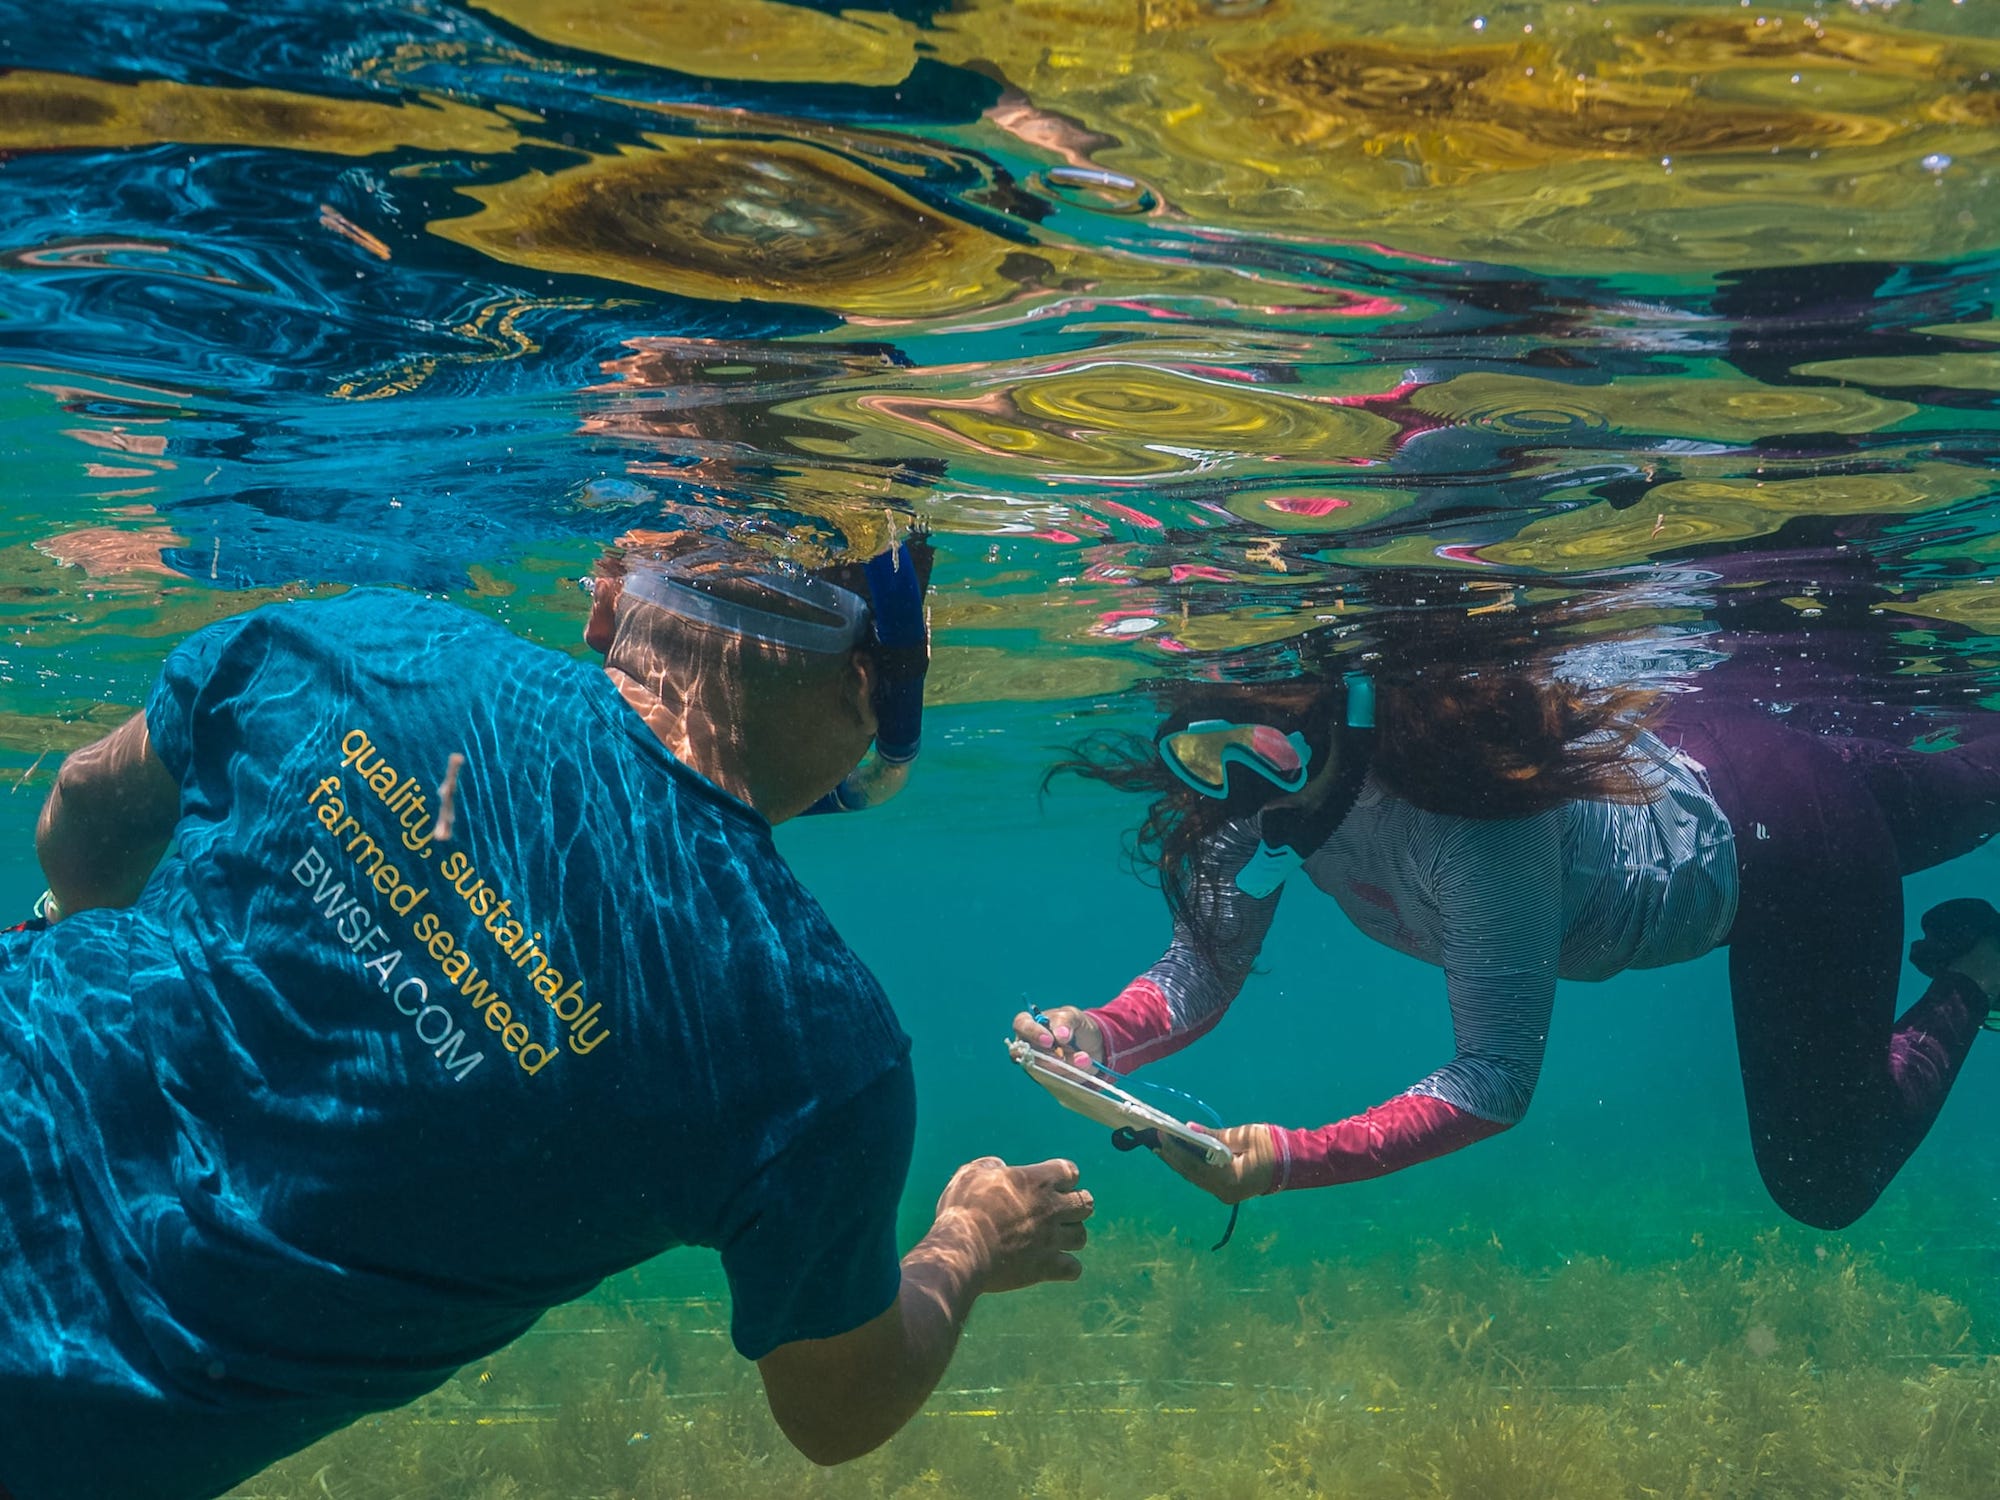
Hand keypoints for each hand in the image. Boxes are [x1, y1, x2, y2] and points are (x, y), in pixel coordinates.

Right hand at [932, 1156, 1093, 1294]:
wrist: (962, 1252)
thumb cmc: (962, 1210)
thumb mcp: (970, 1174)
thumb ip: (990, 1166)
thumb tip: (1000, 1167)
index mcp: (1037, 1181)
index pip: (1070, 1172)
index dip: (1062, 1176)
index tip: (1049, 1183)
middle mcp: (1051, 1208)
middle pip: (1085, 1203)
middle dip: (1076, 1205)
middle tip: (1059, 1210)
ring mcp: (1051, 1239)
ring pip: (1081, 1236)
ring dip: (1071, 1235)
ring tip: (1055, 1237)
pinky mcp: (1046, 1267)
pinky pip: (1073, 1268)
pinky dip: (1066, 1267)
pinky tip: (1052, 1264)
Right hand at [1011, 1006, 1105, 1069]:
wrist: (1091, 1044)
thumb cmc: (1075, 1025)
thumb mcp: (1074, 1016)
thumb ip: (1065, 1021)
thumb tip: (1060, 1035)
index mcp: (1031, 1023)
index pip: (1021, 1025)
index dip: (1032, 1033)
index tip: (1049, 1041)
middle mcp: (1028, 1045)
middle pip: (1025, 1053)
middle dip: (1045, 1058)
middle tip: (1061, 1058)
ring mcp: (1036, 1064)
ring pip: (1042, 1070)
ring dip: (1064, 1067)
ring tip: (1084, 1059)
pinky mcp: (1047, 1078)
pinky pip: (1054, 1080)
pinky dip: (1070, 1075)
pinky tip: (1082, 1067)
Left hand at [1149, 1123, 1277, 1205]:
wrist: (1295, 1162)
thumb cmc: (1273, 1146)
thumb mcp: (1243, 1137)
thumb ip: (1215, 1136)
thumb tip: (1190, 1129)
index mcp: (1230, 1180)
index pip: (1194, 1166)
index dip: (1176, 1150)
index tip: (1162, 1134)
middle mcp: (1224, 1192)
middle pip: (1190, 1174)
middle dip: (1172, 1155)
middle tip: (1155, 1138)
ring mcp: (1225, 1193)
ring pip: (1194, 1177)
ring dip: (1178, 1161)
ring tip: (1161, 1144)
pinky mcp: (1226, 1189)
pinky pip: (1202, 1177)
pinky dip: (1190, 1165)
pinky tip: (1179, 1153)